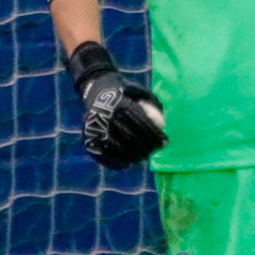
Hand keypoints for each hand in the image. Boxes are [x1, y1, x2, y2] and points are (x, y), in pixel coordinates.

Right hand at [66, 41, 166, 170]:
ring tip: (144, 158)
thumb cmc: (125, 94)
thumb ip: (153, 107)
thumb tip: (162, 125)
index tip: (165, 142)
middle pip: (130, 136)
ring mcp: (96, 128)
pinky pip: (103, 154)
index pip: (141, 122)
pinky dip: (116, 162)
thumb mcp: (141, 93)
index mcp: (119, 102)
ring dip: (134, 156)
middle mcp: (106, 115)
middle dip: (146, 147)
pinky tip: (128, 164)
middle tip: (155, 151)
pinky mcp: (89, 137)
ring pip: (118, 147)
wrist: (96, 90)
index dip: (154, 134)